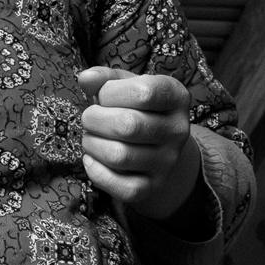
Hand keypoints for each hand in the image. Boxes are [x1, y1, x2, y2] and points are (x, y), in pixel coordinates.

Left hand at [77, 66, 200, 219]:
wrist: (157, 148)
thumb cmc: (134, 108)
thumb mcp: (125, 85)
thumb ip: (105, 78)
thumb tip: (86, 78)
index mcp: (176, 97)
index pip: (143, 91)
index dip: (111, 92)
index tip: (103, 96)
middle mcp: (178, 130)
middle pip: (128, 126)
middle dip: (94, 119)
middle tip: (89, 118)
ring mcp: (168, 161)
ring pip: (119, 156)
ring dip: (92, 145)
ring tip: (91, 138)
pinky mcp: (153, 187)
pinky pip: (120, 186)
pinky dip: (96, 171)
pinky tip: (92, 159)